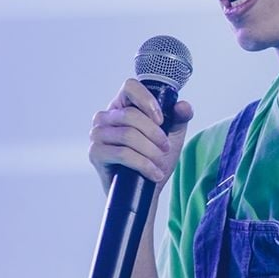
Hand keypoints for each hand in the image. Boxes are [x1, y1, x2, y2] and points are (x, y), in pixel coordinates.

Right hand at [88, 78, 192, 194]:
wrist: (145, 190)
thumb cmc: (155, 158)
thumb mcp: (172, 135)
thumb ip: (179, 118)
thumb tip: (183, 106)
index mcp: (122, 105)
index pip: (130, 86)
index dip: (147, 100)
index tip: (161, 120)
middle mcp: (105, 116)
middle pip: (131, 115)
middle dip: (154, 134)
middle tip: (165, 148)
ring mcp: (97, 134)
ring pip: (127, 135)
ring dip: (150, 151)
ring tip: (160, 163)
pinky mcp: (95, 153)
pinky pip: (121, 154)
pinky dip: (142, 164)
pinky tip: (153, 173)